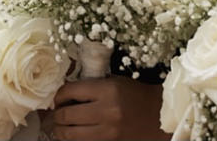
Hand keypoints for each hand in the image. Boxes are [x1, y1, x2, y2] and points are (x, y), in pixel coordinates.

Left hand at [43, 76, 168, 140]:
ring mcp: (108, 132)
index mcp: (107, 91)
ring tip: (60, 127)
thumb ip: (91, 87)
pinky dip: (75, 139)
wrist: (160, 115)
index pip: (71, 92)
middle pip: (66, 116)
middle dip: (56, 115)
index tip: (58, 98)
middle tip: (56, 113)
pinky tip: (74, 134)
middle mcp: (106, 112)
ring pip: (71, 135)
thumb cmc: (135, 94)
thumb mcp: (114, 82)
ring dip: (61, 131)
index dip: (59, 96)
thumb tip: (65, 93)